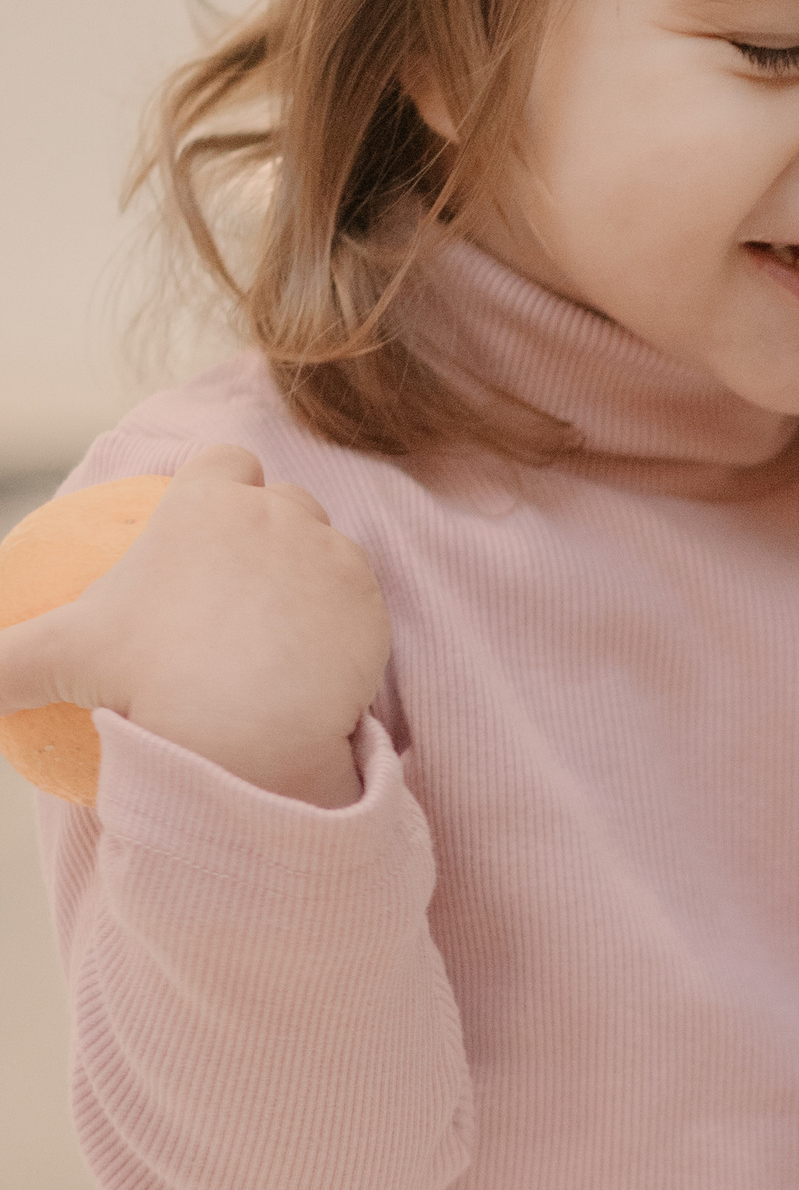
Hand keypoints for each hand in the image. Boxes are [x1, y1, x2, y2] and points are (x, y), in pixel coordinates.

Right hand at [0, 449, 387, 808]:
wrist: (249, 728)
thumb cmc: (145, 680)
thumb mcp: (57, 660)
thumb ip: (2, 663)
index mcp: (206, 504)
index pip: (223, 461)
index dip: (219, 480)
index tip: (209, 515)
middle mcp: (276, 512)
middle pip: (282, 500)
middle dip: (270, 524)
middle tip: (244, 582)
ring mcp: (330, 552)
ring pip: (326, 545)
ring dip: (308, 572)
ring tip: (282, 622)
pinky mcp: (371, 600)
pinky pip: (358, 600)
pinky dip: (340, 622)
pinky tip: (316, 659)